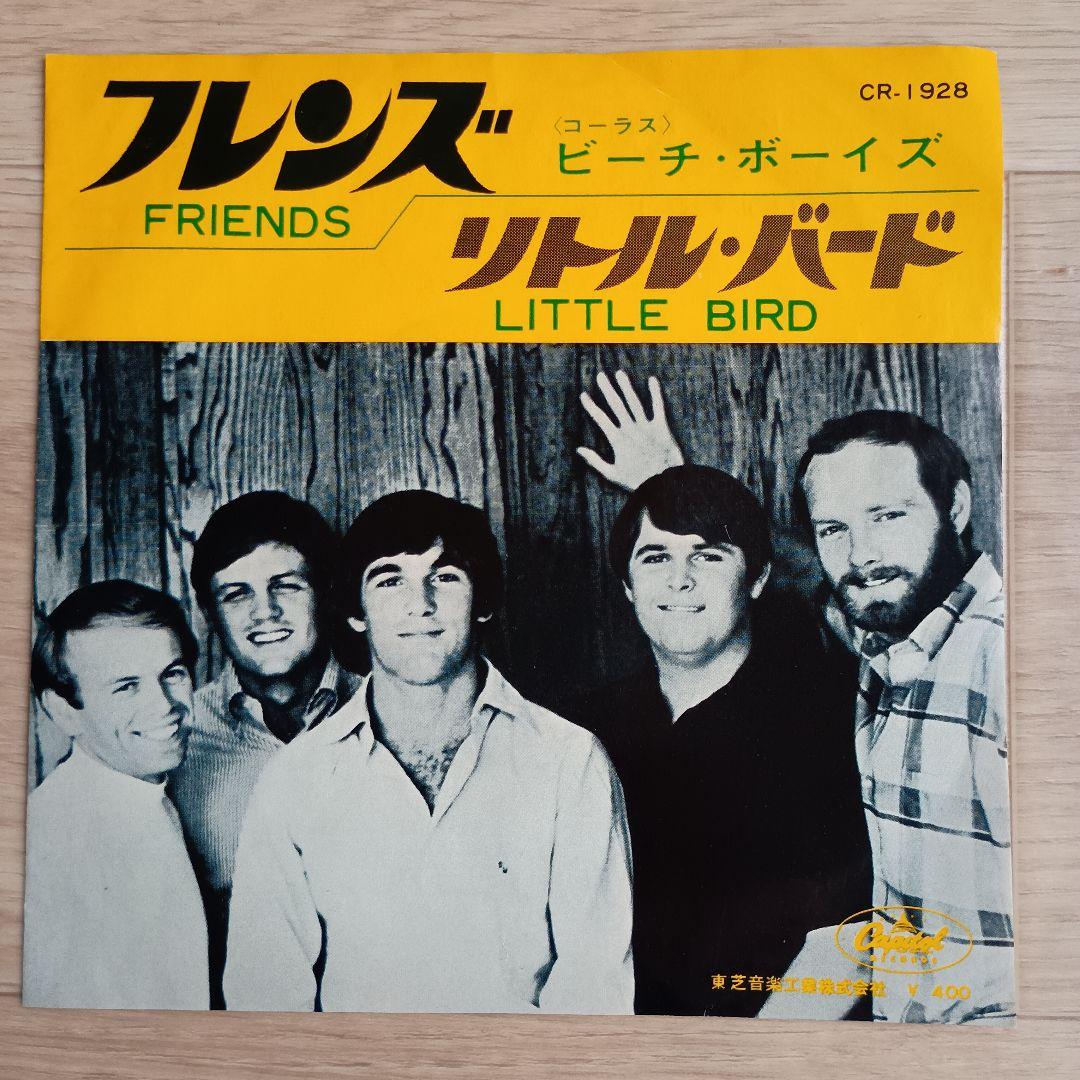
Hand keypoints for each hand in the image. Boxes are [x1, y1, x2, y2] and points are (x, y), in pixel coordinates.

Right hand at [576, 370, 684, 490]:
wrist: (663, 483)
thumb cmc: (637, 481)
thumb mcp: (612, 474)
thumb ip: (595, 460)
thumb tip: (579, 450)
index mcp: (617, 439)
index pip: (600, 418)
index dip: (591, 406)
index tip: (583, 395)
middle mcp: (630, 429)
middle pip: (616, 405)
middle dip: (607, 389)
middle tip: (601, 376)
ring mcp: (646, 426)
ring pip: (634, 402)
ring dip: (626, 387)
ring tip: (619, 374)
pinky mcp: (661, 427)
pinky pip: (658, 407)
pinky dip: (655, 393)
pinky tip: (652, 380)